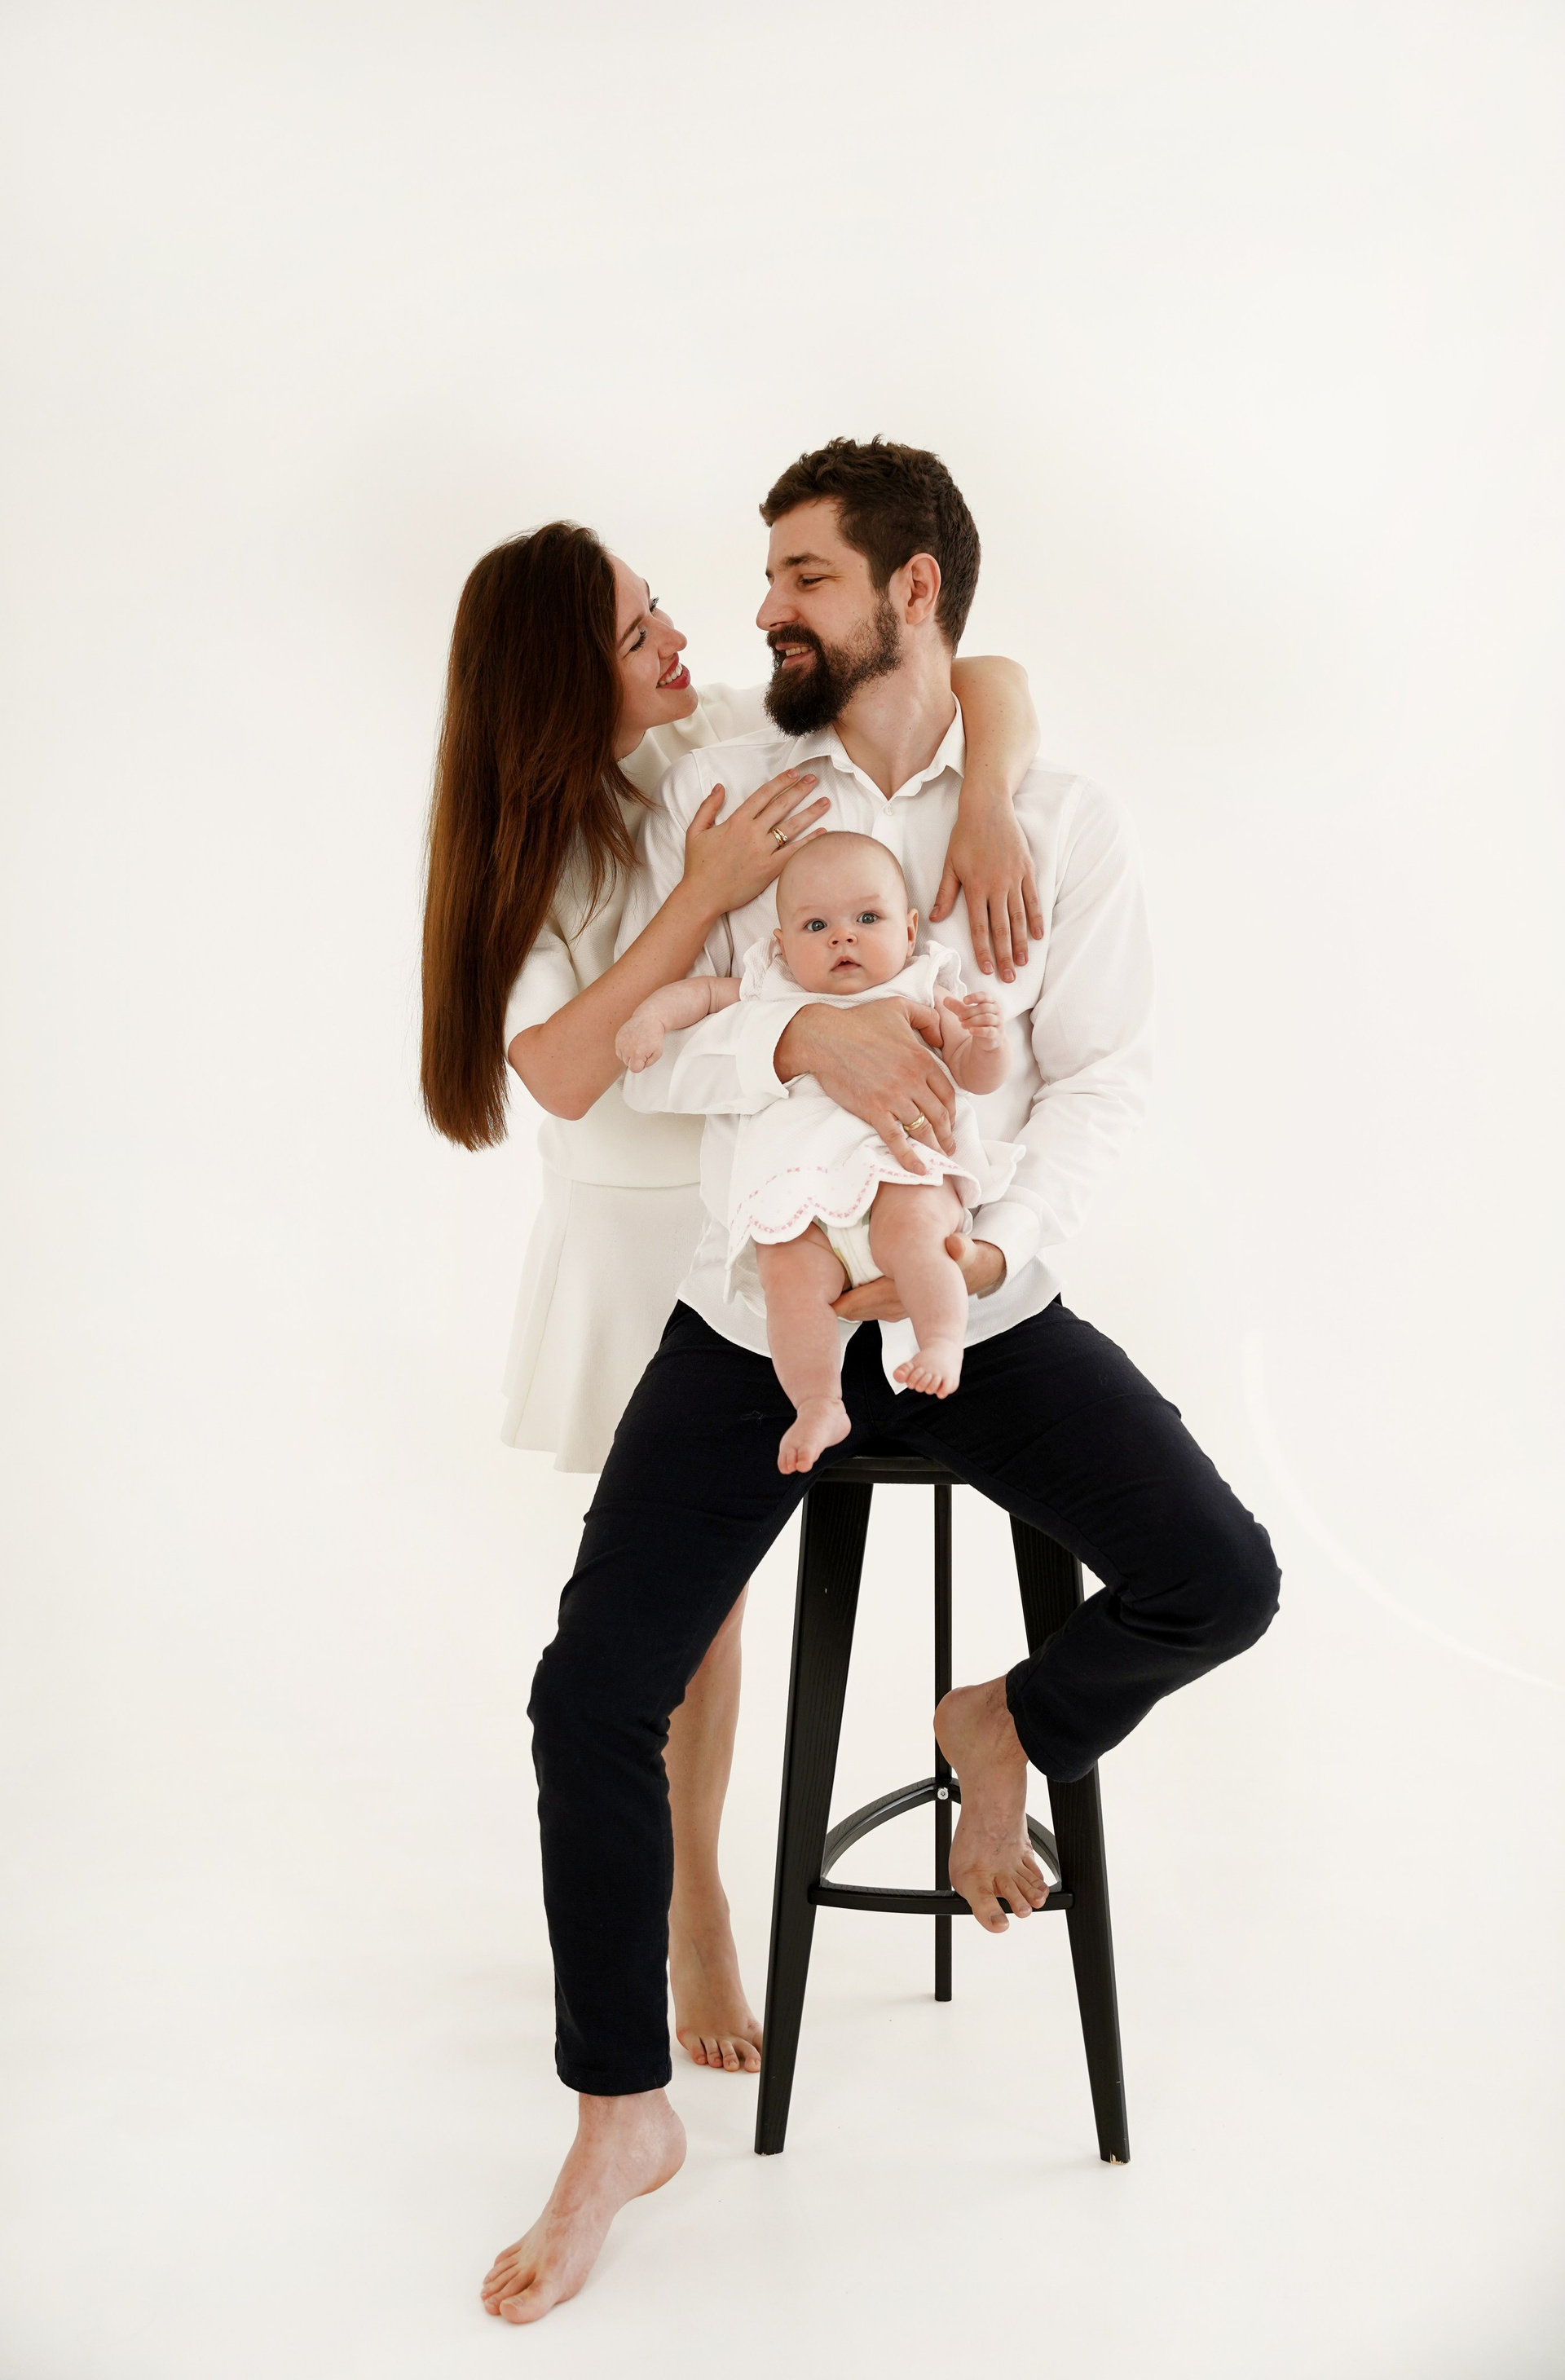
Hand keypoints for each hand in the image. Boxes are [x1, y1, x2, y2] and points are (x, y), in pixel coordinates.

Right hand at [614, 1012, 665, 1071]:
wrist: (648, 1019)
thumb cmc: (655, 1035)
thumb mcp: (658, 1052)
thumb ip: (649, 1063)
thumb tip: (641, 1066)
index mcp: (637, 1053)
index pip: (634, 1069)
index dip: (641, 1065)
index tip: (645, 1058)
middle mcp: (626, 1048)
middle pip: (627, 1063)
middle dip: (635, 1059)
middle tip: (642, 1049)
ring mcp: (621, 1042)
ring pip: (622, 1057)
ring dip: (629, 1055)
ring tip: (637, 1046)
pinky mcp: (618, 1037)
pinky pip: (619, 1050)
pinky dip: (624, 1049)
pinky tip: (632, 1043)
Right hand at [678, 769, 828, 918]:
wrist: (703, 895)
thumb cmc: (697, 866)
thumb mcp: (695, 831)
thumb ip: (708, 807)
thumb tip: (720, 787)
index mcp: (736, 821)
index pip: (763, 795)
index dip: (780, 781)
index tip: (794, 773)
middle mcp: (752, 832)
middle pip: (782, 805)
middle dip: (800, 790)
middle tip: (813, 780)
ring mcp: (763, 851)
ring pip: (792, 826)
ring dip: (811, 812)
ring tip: (825, 801)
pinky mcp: (770, 870)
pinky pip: (794, 852)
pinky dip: (810, 842)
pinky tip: (823, 833)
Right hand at [774, 998, 956, 1165]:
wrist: (824, 1038)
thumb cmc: (859, 1021)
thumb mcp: (899, 1007)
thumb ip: (927, 1017)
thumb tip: (942, 1036)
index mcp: (921, 1059)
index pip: (947, 1092)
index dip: (951, 1110)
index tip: (950, 1120)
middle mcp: (912, 1081)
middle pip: (939, 1115)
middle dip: (947, 1133)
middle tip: (950, 1146)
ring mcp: (894, 1098)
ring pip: (922, 1129)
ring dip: (935, 1147)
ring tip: (940, 1160)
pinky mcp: (874, 1111)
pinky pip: (897, 1139)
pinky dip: (910, 1158)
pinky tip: (920, 1170)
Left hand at [832, 1234, 1006, 1320]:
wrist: (972, 1273)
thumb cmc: (963, 1259)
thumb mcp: (966, 1251)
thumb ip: (961, 1248)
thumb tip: (958, 1245)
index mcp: (911, 1293)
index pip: (873, 1299)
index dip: (849, 1301)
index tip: (827, 1300)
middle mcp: (901, 1306)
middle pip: (859, 1309)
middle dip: (837, 1305)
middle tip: (809, 1296)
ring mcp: (897, 1308)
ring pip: (861, 1310)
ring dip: (843, 1304)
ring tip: (819, 1296)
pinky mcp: (894, 1306)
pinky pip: (867, 1307)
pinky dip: (851, 1302)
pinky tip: (839, 1295)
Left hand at [928, 795, 1043, 982]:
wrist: (988, 808)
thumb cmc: (965, 836)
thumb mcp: (950, 865)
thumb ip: (945, 894)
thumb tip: (935, 919)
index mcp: (975, 888)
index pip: (979, 928)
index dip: (983, 951)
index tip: (987, 970)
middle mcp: (996, 887)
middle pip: (1001, 929)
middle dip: (1005, 956)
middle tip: (1009, 978)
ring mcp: (1014, 879)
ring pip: (1019, 918)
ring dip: (1022, 943)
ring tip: (1023, 963)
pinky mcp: (1027, 871)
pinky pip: (1033, 899)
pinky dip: (1036, 918)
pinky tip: (1038, 936)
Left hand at [940, 991, 1003, 1051]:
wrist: (990, 1040)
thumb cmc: (980, 1022)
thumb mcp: (968, 1013)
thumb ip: (957, 1006)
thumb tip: (945, 1000)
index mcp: (991, 1003)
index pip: (985, 996)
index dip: (975, 997)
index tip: (964, 1000)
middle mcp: (997, 1011)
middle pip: (984, 1008)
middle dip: (970, 1012)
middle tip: (959, 1018)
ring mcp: (998, 1022)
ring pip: (987, 1018)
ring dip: (972, 1021)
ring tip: (962, 1025)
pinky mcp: (997, 1034)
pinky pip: (989, 1031)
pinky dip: (979, 1030)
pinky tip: (970, 1031)